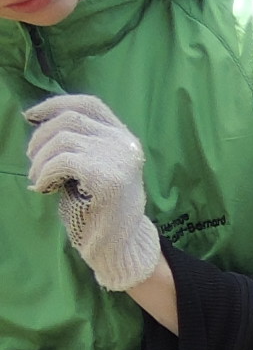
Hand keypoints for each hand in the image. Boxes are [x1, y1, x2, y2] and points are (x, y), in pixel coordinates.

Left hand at [25, 94, 163, 294]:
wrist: (119, 245)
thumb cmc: (100, 207)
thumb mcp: (94, 166)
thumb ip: (80, 142)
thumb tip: (39, 119)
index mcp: (124, 138)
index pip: (89, 104)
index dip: (56, 104)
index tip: (31, 116)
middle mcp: (125, 144)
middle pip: (69, 119)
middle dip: (40, 137)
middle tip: (32, 160)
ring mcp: (119, 159)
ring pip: (62, 139)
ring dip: (40, 159)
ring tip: (38, 179)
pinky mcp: (107, 178)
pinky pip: (61, 161)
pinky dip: (44, 173)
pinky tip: (44, 188)